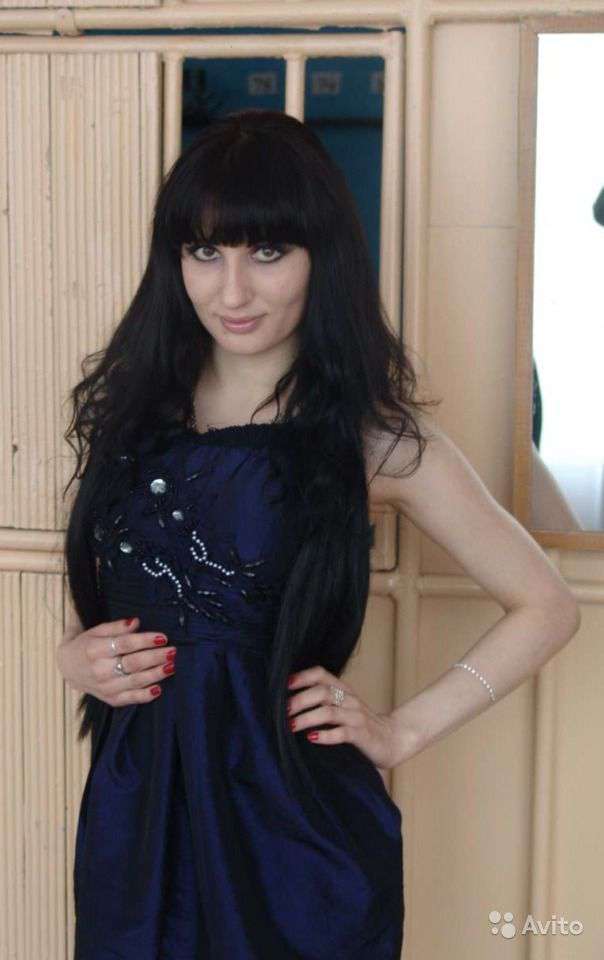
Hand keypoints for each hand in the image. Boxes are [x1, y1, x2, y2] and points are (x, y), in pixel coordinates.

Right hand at [55, 616, 176, 706]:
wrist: (69, 668)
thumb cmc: (87, 644)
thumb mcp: (96, 631)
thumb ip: (116, 627)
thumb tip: (136, 622)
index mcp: (95, 650)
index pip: (125, 644)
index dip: (145, 640)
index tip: (163, 637)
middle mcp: (99, 670)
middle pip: (133, 663)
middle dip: (155, 657)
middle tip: (173, 651)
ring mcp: (105, 688)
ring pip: (135, 681)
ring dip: (156, 674)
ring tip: (171, 666)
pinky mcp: (110, 699)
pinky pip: (131, 699)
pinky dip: (145, 695)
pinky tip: (159, 688)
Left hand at [287, 665, 407, 771]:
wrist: (393, 739)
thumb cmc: (359, 724)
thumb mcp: (343, 707)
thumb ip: (324, 701)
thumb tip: (289, 702)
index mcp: (343, 690)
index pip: (321, 674)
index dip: (302, 677)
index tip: (284, 685)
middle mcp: (350, 700)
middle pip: (322, 692)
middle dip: (300, 700)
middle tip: (283, 711)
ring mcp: (357, 717)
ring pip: (330, 712)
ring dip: (307, 718)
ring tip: (291, 726)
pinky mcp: (362, 735)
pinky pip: (343, 733)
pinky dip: (326, 735)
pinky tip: (312, 738)